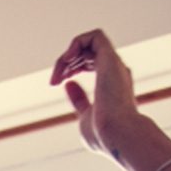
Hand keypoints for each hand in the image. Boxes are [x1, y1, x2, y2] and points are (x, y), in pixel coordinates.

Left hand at [50, 29, 139, 155]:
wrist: (116, 134)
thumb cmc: (102, 134)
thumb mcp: (85, 116)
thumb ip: (79, 99)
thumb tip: (67, 83)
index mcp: (111, 82)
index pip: (90, 62)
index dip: (70, 67)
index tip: (56, 83)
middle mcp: (114, 70)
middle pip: (87, 51)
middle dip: (65, 62)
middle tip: (54, 81)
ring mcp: (113, 64)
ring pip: (90, 41)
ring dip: (68, 54)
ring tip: (58, 72)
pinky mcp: (110, 58)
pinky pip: (95, 36)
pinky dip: (77, 42)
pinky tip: (66, 59)